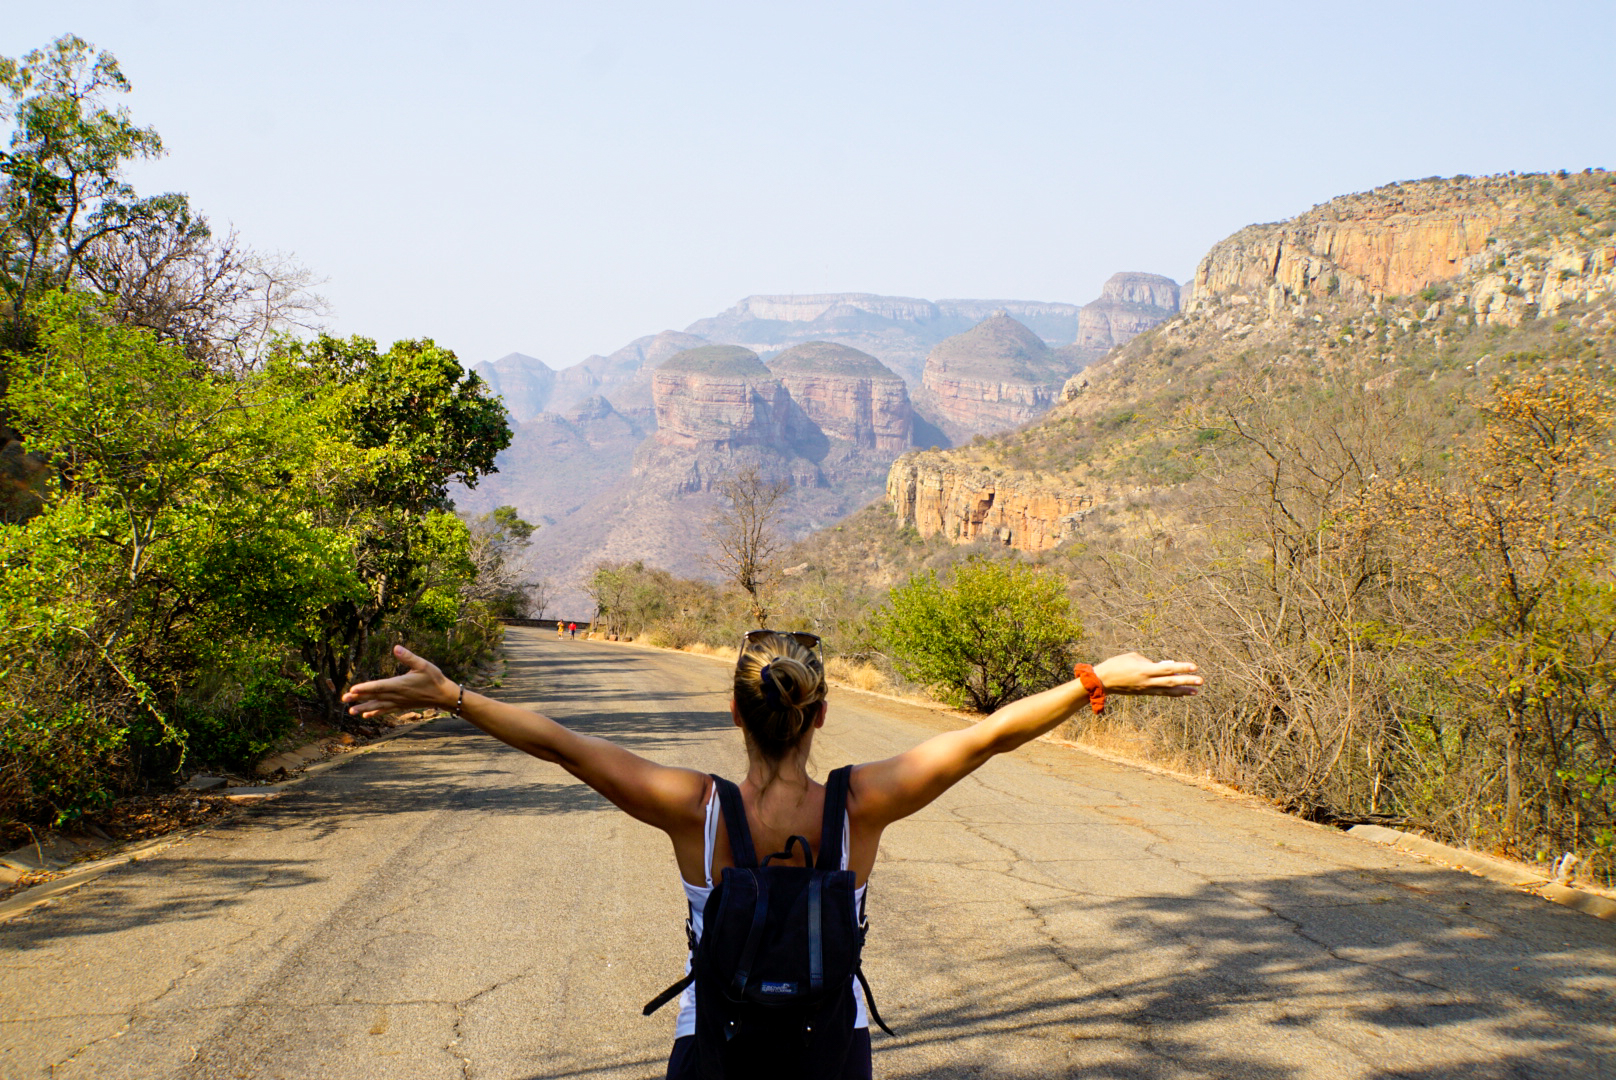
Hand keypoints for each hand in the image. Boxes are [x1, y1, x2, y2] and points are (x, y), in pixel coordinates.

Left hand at [342, 645, 458, 717]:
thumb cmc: (434, 678)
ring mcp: (399, 702)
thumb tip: (395, 648)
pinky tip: (366, 716)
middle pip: (375, 697)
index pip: (379, 686)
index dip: (365, 688)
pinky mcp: (401, 706)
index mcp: (400, 684)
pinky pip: (386, 710)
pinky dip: (376, 713)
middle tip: (344, 699)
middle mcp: (397, 695)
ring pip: (378, 706)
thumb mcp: (423, 664)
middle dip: (359, 698)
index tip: (352, 689)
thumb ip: (408, 657)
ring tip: (350, 711)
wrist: (443, 696)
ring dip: (364, 708)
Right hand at [1091, 652, 1200, 695]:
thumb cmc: (1117, 664)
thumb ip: (1149, 661)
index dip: (1182, 667)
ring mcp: (1147, 689)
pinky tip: (1181, 693)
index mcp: (1145, 670)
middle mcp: (1148, 681)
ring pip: (1168, 690)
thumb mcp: (1133, 657)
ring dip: (1183, 690)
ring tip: (1196, 691)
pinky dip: (1173, 692)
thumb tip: (1163, 666)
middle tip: (1201, 680)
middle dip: (1187, 681)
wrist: (1103, 681)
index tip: (1194, 666)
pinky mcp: (1144, 693)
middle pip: (1171, 681)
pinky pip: (1162, 693)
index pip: (1168, 668)